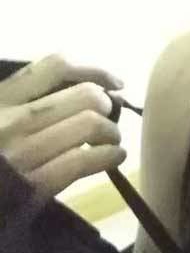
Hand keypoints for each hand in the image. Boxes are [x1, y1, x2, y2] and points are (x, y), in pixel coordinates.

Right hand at [0, 53, 126, 202]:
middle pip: (86, 95)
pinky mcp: (32, 186)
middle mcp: (12, 120)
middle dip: (108, 107)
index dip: (96, 71)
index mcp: (0, 99)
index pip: (56, 66)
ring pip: (90, 123)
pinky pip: (84, 160)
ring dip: (112, 133)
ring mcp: (22, 153)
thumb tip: (88, 90)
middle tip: (109, 120)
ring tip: (111, 142)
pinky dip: (110, 156)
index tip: (116, 83)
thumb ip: (25, 102)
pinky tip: (114, 158)